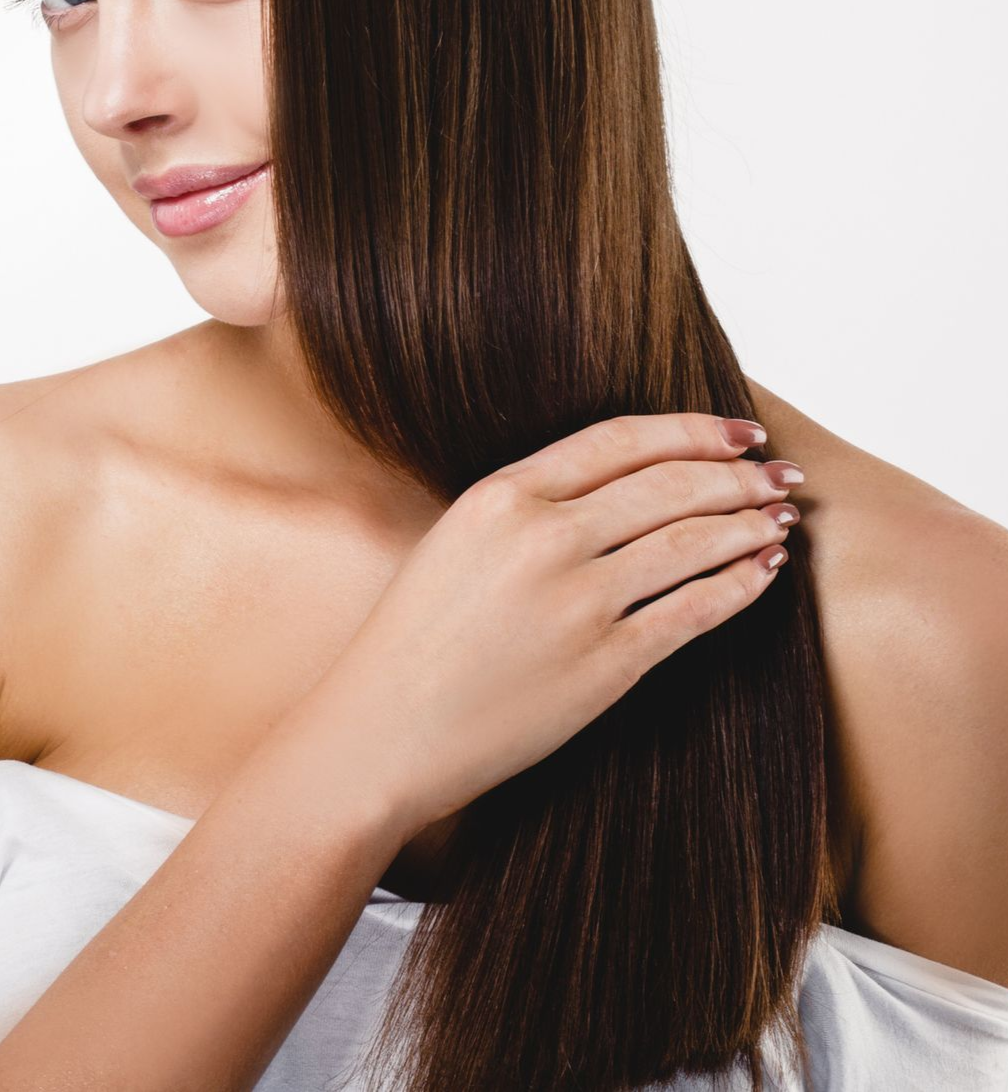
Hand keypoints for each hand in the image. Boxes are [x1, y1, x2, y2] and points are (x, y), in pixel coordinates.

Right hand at [295, 413, 802, 843]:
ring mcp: (578, 601)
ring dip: (747, 525)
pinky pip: (694, 611)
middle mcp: (544, 537)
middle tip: (776, 476)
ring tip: (778, 518)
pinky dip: (740, 585)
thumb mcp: (458, 540)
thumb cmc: (414, 641)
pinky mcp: (605, 665)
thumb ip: (529, 506)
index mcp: (502, 494)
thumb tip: (621, 486)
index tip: (736, 431)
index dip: (691, 428)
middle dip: (736, 476)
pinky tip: (762, 573)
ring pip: (692, 542)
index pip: (620, 439)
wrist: (381, 732)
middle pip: (669, 485)